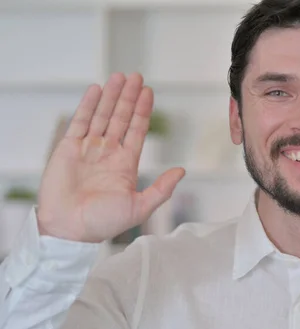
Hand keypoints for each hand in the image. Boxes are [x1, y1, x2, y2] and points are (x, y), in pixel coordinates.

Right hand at [36, 73, 184, 242]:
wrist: (69, 230)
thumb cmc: (103, 223)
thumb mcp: (140, 206)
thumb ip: (161, 188)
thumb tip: (182, 171)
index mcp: (125, 164)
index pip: (137, 130)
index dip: (143, 111)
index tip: (148, 92)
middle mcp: (108, 153)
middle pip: (121, 118)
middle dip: (128, 97)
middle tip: (137, 77)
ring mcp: (88, 149)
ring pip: (102, 116)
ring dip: (111, 96)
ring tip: (120, 77)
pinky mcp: (68, 148)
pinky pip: (79, 122)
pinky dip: (88, 105)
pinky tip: (96, 90)